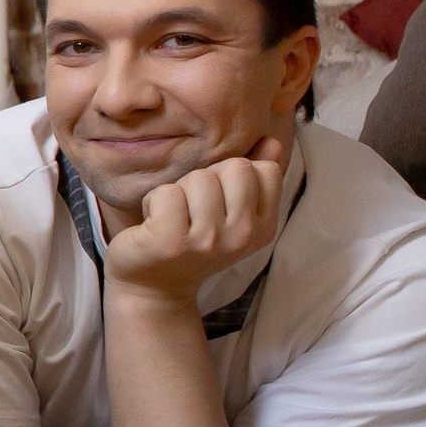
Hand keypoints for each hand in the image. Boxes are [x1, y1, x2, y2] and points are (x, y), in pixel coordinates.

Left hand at [104, 137, 286, 302]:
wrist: (153, 286)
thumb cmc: (190, 239)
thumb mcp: (228, 211)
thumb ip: (253, 177)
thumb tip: (272, 140)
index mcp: (264, 227)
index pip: (264, 170)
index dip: (233, 175)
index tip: (216, 201)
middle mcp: (243, 236)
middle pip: (235, 167)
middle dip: (206, 179)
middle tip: (191, 209)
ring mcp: (208, 241)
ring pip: (199, 177)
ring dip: (178, 191)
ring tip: (173, 217)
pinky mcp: (171, 241)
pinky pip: (167, 192)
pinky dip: (153, 201)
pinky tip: (153, 223)